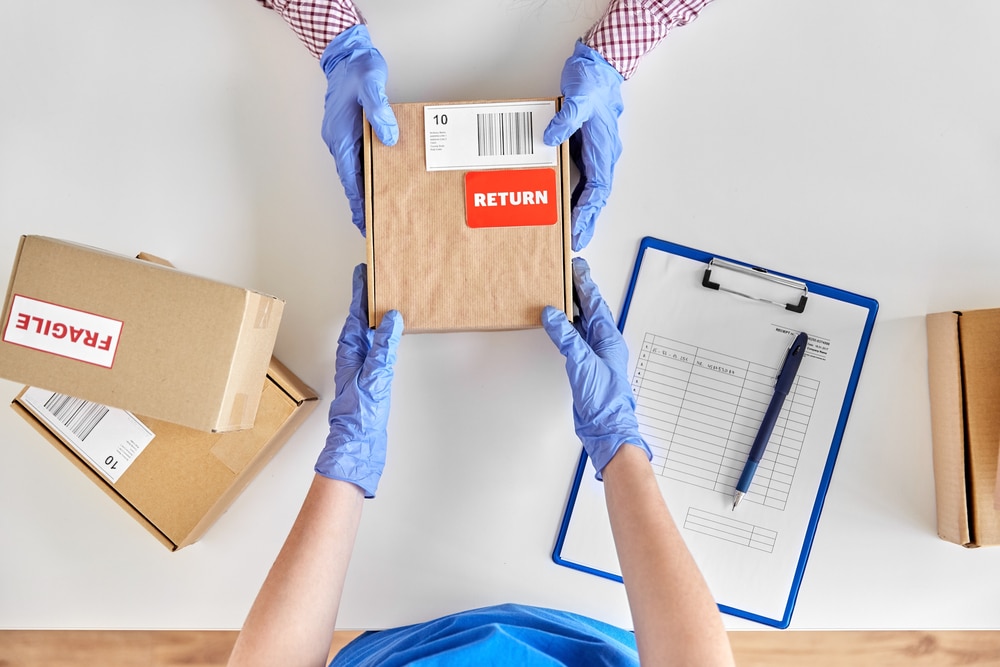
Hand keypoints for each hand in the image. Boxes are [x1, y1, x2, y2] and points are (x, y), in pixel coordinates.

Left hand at [315, 264, 403, 496]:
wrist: (357, 444)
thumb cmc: (360, 414)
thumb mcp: (375, 374)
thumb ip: (383, 345)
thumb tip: (392, 316)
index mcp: (350, 350)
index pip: (355, 313)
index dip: (359, 291)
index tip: (362, 270)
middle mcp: (353, 356)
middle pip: (360, 320)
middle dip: (366, 299)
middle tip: (375, 279)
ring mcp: (361, 367)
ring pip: (368, 334)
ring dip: (375, 317)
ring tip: (384, 300)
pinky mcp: (370, 379)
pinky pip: (376, 348)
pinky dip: (383, 337)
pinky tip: (390, 337)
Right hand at [320, 25, 398, 234]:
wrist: (347, 53)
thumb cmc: (357, 69)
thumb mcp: (370, 85)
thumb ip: (379, 111)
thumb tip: (388, 138)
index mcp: (340, 135)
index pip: (349, 176)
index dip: (357, 199)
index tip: (362, 219)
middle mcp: (339, 140)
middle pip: (351, 179)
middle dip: (361, 202)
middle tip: (371, 225)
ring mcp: (344, 136)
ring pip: (354, 171)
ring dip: (364, 190)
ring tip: (377, 211)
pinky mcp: (352, 132)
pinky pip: (360, 158)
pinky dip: (368, 173)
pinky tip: (380, 181)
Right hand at [541, 257, 649, 477]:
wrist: (607, 428)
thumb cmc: (605, 400)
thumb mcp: (583, 363)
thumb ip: (567, 337)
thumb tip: (552, 314)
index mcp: (608, 337)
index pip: (595, 303)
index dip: (585, 283)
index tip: (576, 266)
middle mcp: (603, 343)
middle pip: (589, 310)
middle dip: (578, 291)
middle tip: (566, 273)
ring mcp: (595, 354)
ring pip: (581, 324)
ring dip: (571, 308)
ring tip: (558, 292)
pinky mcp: (585, 366)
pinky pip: (574, 339)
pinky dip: (565, 329)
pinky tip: (557, 325)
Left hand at [543, 41, 623, 250]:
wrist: (599, 65)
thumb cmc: (593, 81)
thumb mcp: (578, 99)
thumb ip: (565, 120)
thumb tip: (552, 138)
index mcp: (603, 148)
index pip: (598, 189)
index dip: (588, 211)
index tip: (579, 228)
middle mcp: (602, 154)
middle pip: (596, 196)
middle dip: (586, 219)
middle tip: (576, 240)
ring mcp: (594, 151)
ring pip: (590, 189)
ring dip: (580, 210)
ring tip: (571, 230)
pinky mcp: (585, 146)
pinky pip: (581, 176)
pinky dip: (574, 192)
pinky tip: (563, 202)